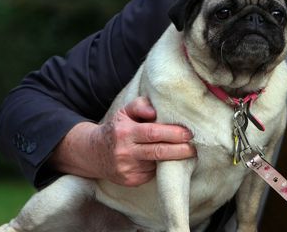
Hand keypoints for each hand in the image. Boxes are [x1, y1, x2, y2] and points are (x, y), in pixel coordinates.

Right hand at [50, 96, 195, 186]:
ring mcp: (127, 169)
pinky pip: (151, 173)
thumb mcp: (124, 112)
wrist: (92, 153)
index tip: (188, 133)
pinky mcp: (130, 180)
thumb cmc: (116, 129)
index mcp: (124, 132)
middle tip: (194, 147)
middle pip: (158, 152)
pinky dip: (160, 167)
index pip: (153, 133)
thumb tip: (154, 111)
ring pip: (157, 164)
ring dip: (173, 159)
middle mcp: (124, 152)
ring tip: (185, 152)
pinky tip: (165, 161)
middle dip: (180, 150)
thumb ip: (140, 105)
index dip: (173, 134)